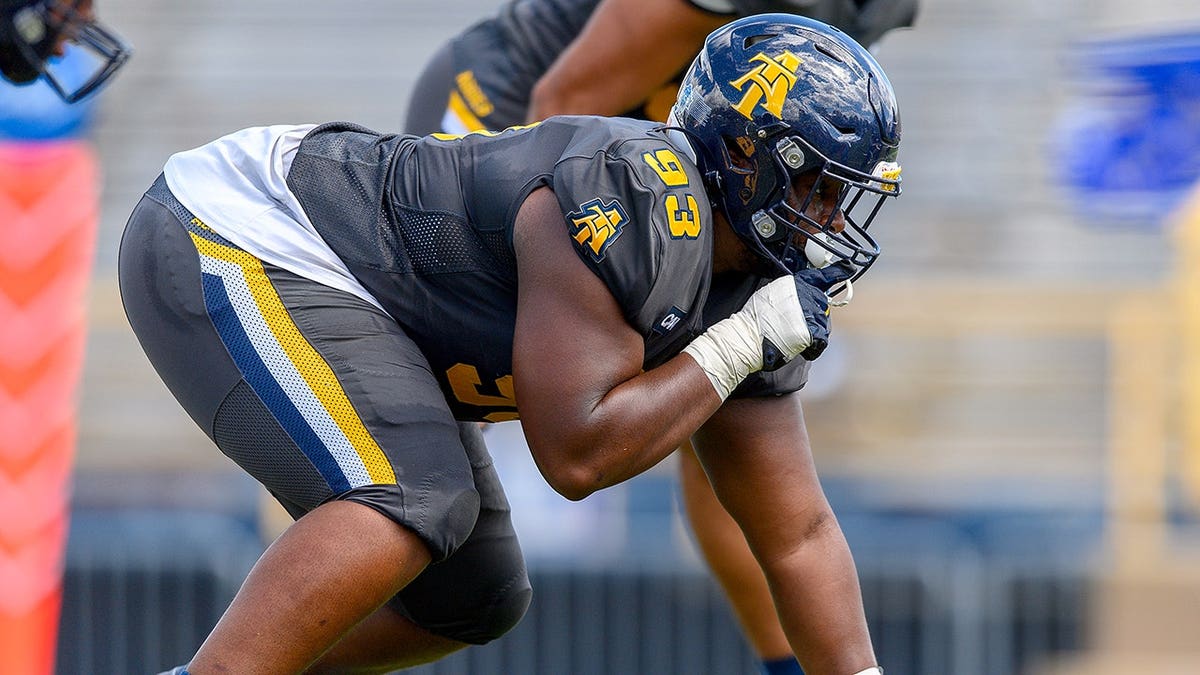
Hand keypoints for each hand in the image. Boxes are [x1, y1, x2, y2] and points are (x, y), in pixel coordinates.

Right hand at [682, 261, 853, 398]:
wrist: (749, 337)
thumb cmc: (755, 319)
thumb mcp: (771, 294)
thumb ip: (790, 293)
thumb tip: (799, 296)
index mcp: (797, 284)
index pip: (822, 276)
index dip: (836, 273)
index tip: (847, 268)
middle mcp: (807, 295)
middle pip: (821, 306)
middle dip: (812, 317)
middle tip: (794, 327)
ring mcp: (811, 313)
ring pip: (822, 324)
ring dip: (812, 333)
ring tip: (791, 337)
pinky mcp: (813, 331)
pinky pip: (821, 341)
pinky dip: (813, 347)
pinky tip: (800, 348)